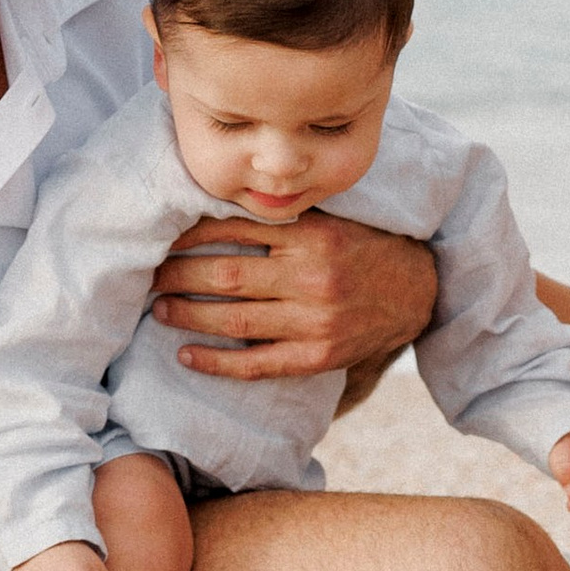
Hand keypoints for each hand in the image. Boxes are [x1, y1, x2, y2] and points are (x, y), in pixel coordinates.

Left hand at [148, 208, 439, 382]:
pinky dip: (217, 362)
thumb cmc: (364, 248)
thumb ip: (284, 215)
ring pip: (235, 319)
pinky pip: (256, 363)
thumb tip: (214, 206)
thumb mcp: (332, 217)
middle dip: (178, 275)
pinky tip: (187, 355)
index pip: (235, 229)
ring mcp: (316, 321)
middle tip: (150, 273)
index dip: (190, 233)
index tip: (163, 235)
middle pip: (226, 275)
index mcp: (314, 234)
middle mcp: (313, 276)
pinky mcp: (318, 357)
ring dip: (188, 315)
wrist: (420, 292)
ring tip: (159, 308)